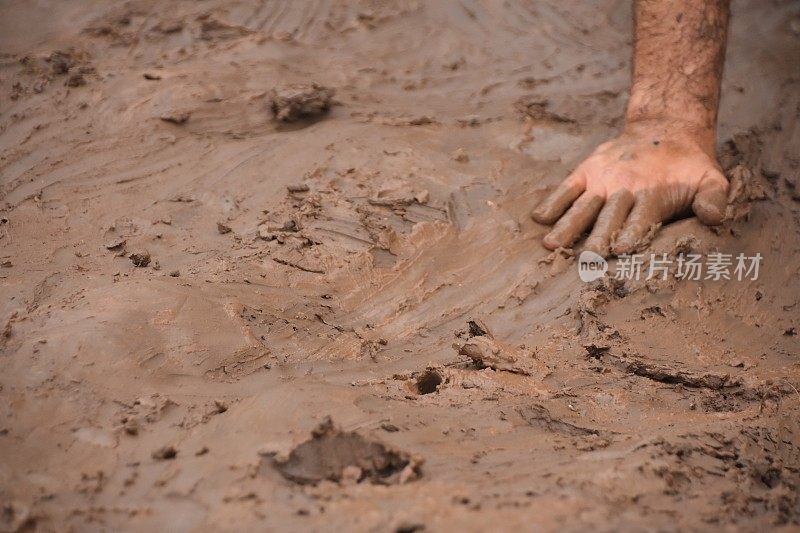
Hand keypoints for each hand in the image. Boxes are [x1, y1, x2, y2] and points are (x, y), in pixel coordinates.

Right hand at [531, 122, 728, 256]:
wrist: (664, 127)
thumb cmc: (688, 166)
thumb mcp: (711, 178)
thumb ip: (714, 198)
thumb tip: (714, 218)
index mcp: (653, 193)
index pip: (640, 218)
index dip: (630, 233)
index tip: (619, 250)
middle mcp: (624, 186)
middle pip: (608, 216)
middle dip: (597, 237)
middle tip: (587, 258)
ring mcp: (602, 178)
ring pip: (582, 205)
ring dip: (567, 226)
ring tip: (551, 245)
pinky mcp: (586, 170)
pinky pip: (567, 188)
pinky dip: (553, 202)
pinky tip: (539, 219)